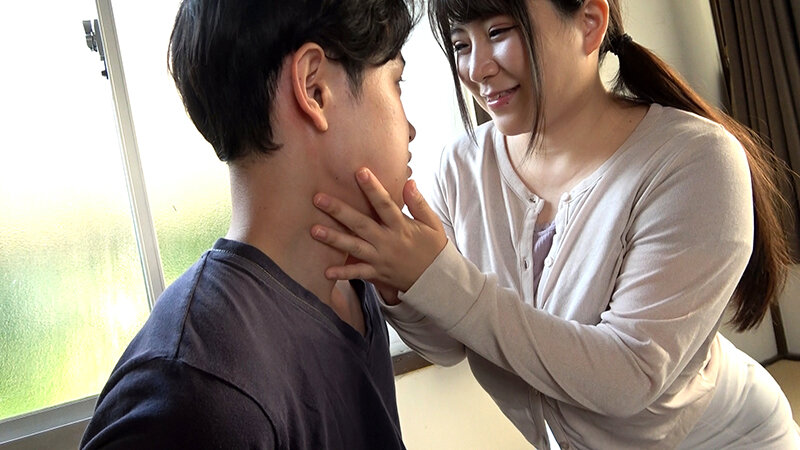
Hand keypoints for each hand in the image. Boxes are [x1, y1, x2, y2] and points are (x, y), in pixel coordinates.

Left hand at [311, 167, 446, 292]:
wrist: (436, 280)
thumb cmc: (433, 248)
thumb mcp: (433, 224)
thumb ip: (419, 203)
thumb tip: (409, 182)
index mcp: (401, 226)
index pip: (385, 204)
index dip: (373, 188)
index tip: (360, 171)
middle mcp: (388, 241)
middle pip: (361, 224)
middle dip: (339, 211)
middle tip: (319, 199)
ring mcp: (381, 258)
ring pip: (354, 247)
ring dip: (334, 239)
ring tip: (314, 230)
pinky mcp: (377, 273)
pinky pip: (358, 274)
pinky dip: (343, 274)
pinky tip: (326, 271)